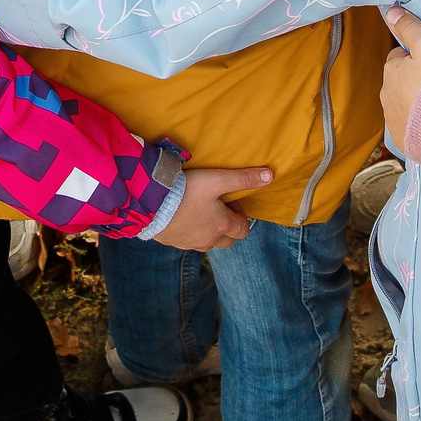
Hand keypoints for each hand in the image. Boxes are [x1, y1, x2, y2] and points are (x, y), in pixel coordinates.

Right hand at [152, 166, 268, 250]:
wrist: (150, 204)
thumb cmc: (187, 191)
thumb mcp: (217, 180)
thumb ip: (243, 179)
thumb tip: (270, 176)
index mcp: (222, 226)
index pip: (243, 230)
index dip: (242, 215)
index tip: (231, 200)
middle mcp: (208, 240)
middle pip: (228, 241)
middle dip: (229, 227)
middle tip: (219, 207)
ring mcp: (190, 244)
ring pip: (208, 244)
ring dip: (211, 232)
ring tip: (202, 212)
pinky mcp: (173, 243)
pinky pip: (189, 243)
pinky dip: (193, 233)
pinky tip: (184, 217)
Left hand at [379, 6, 420, 156]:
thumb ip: (409, 27)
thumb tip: (391, 11)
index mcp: (391, 71)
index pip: (398, 58)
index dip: (414, 58)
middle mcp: (386, 95)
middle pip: (399, 81)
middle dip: (413, 81)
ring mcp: (393, 119)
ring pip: (403, 103)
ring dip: (415, 102)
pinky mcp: (402, 139)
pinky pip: (409, 125)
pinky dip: (418, 122)